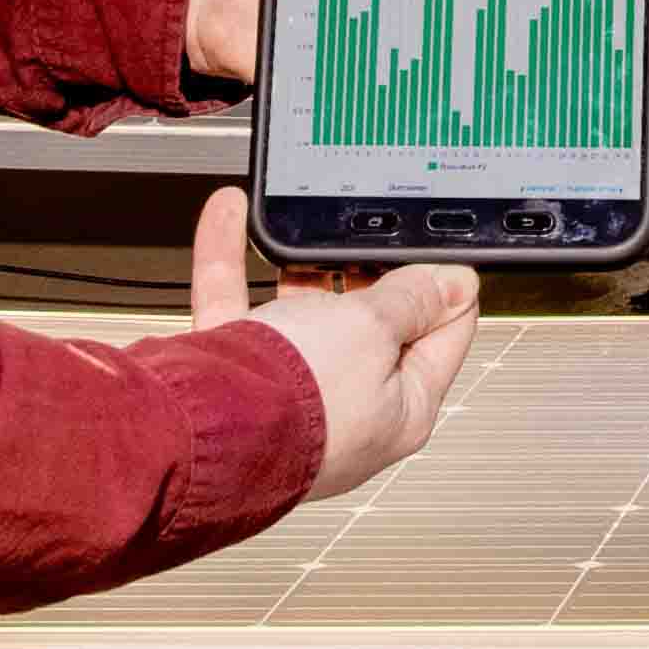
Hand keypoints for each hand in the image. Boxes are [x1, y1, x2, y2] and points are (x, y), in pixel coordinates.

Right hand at [189, 175, 481, 499]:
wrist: (196, 432)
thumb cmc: (295, 403)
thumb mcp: (374, 330)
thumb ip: (411, 301)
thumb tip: (452, 285)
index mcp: (402, 410)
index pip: (443, 341)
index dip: (445, 290)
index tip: (437, 254)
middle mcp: (345, 409)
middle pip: (371, 329)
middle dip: (365, 277)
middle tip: (365, 237)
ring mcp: (287, 395)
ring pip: (302, 318)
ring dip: (301, 273)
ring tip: (302, 232)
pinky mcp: (232, 378)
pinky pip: (238, 307)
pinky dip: (233, 260)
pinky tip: (231, 216)